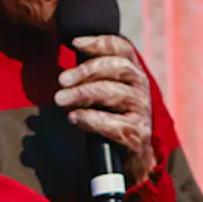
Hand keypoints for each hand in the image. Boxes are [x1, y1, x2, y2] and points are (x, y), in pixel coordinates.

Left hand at [55, 34, 155, 183]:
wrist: (126, 159)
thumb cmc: (109, 121)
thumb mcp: (99, 96)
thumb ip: (87, 81)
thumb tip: (63, 74)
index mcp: (132, 73)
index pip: (122, 49)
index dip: (100, 42)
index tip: (75, 43)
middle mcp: (140, 87)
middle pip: (118, 68)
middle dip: (86, 70)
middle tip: (61, 80)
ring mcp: (142, 110)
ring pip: (114, 93)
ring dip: (83, 94)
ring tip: (60, 100)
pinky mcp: (138, 133)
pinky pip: (114, 123)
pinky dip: (91, 119)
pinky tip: (75, 118)